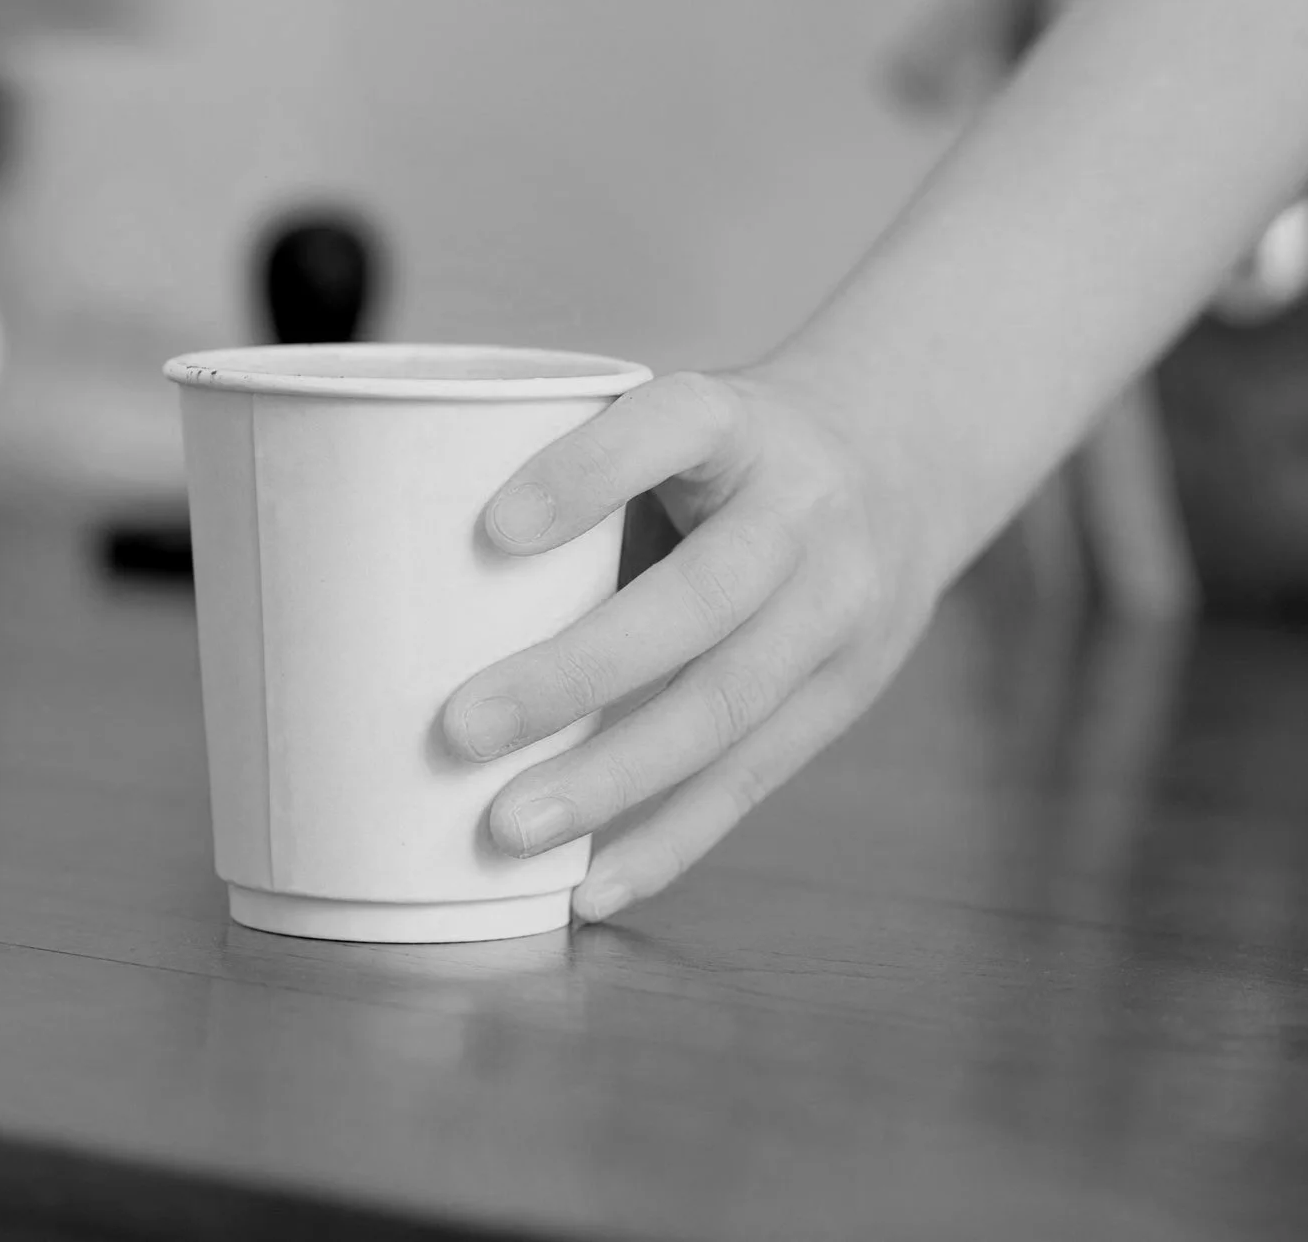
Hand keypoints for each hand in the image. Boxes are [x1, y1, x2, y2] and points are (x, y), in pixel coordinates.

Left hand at [440, 368, 950, 922]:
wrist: (906, 463)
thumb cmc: (729, 453)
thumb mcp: (677, 418)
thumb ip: (579, 471)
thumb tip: (401, 572)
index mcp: (744, 418)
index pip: (674, 426)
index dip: (589, 472)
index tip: (491, 530)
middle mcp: (805, 511)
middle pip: (700, 601)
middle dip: (578, 674)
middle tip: (458, 730)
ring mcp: (838, 609)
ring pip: (726, 706)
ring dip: (612, 780)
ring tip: (508, 828)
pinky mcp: (844, 694)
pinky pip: (753, 780)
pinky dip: (669, 842)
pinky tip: (592, 889)